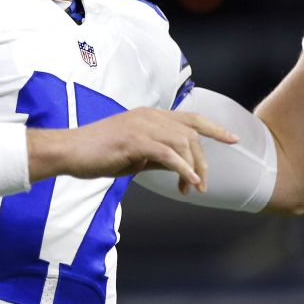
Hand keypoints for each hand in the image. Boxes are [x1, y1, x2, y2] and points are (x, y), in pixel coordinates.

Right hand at [30, 108, 238, 194]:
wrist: (68, 152)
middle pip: (191, 133)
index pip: (190, 118)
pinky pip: (168, 154)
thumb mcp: (133, 155)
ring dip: (193, 168)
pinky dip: (182, 168)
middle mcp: (149, 116)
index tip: (234, 139)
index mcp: (149, 116)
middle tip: (202, 185)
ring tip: (193, 188)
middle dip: (203, 160)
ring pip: (182, 143)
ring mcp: (141, 126)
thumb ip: (156, 156)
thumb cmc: (96, 154)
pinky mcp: (134, 140)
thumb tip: (178, 166)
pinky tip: (188, 182)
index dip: (214, 128)